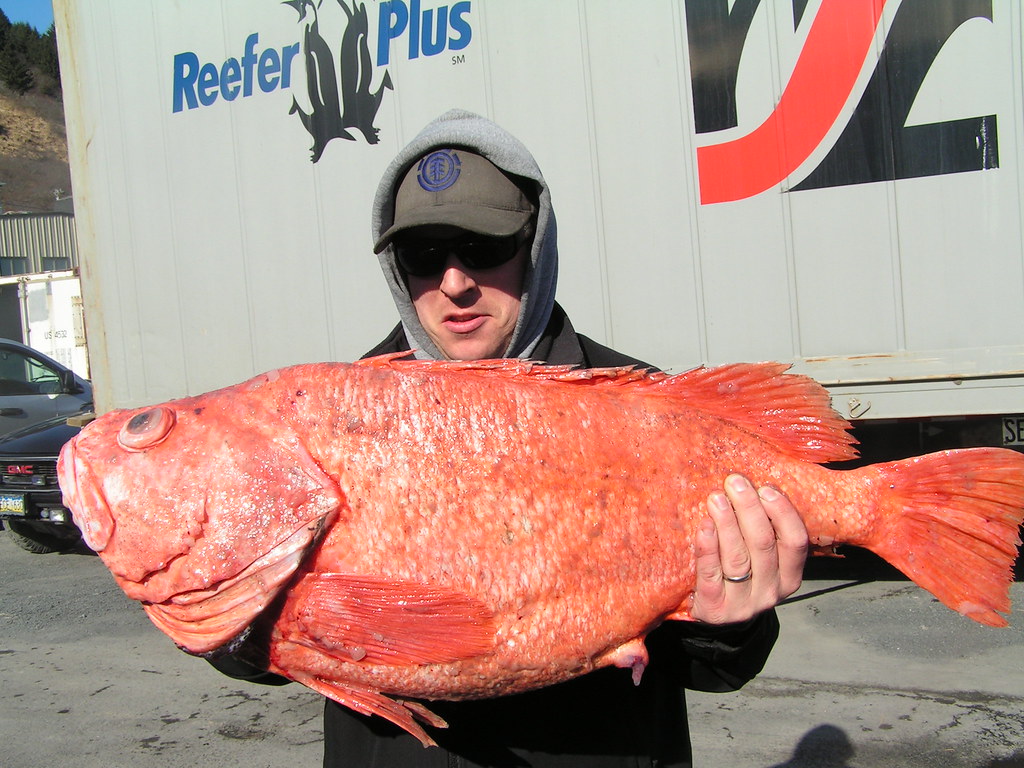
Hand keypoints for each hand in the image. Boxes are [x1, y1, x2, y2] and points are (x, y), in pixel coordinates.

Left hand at [690, 474, 806, 624]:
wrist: (717, 614)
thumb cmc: (740, 574)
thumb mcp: (761, 558)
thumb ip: (763, 529)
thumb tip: (751, 486)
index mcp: (789, 576)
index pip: (796, 542)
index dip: (782, 513)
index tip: (765, 488)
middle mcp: (771, 591)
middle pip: (763, 544)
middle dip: (749, 509)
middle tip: (734, 483)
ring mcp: (744, 603)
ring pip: (738, 558)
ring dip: (727, 524)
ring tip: (716, 499)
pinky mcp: (716, 609)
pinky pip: (711, 576)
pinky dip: (708, 549)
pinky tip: (704, 527)